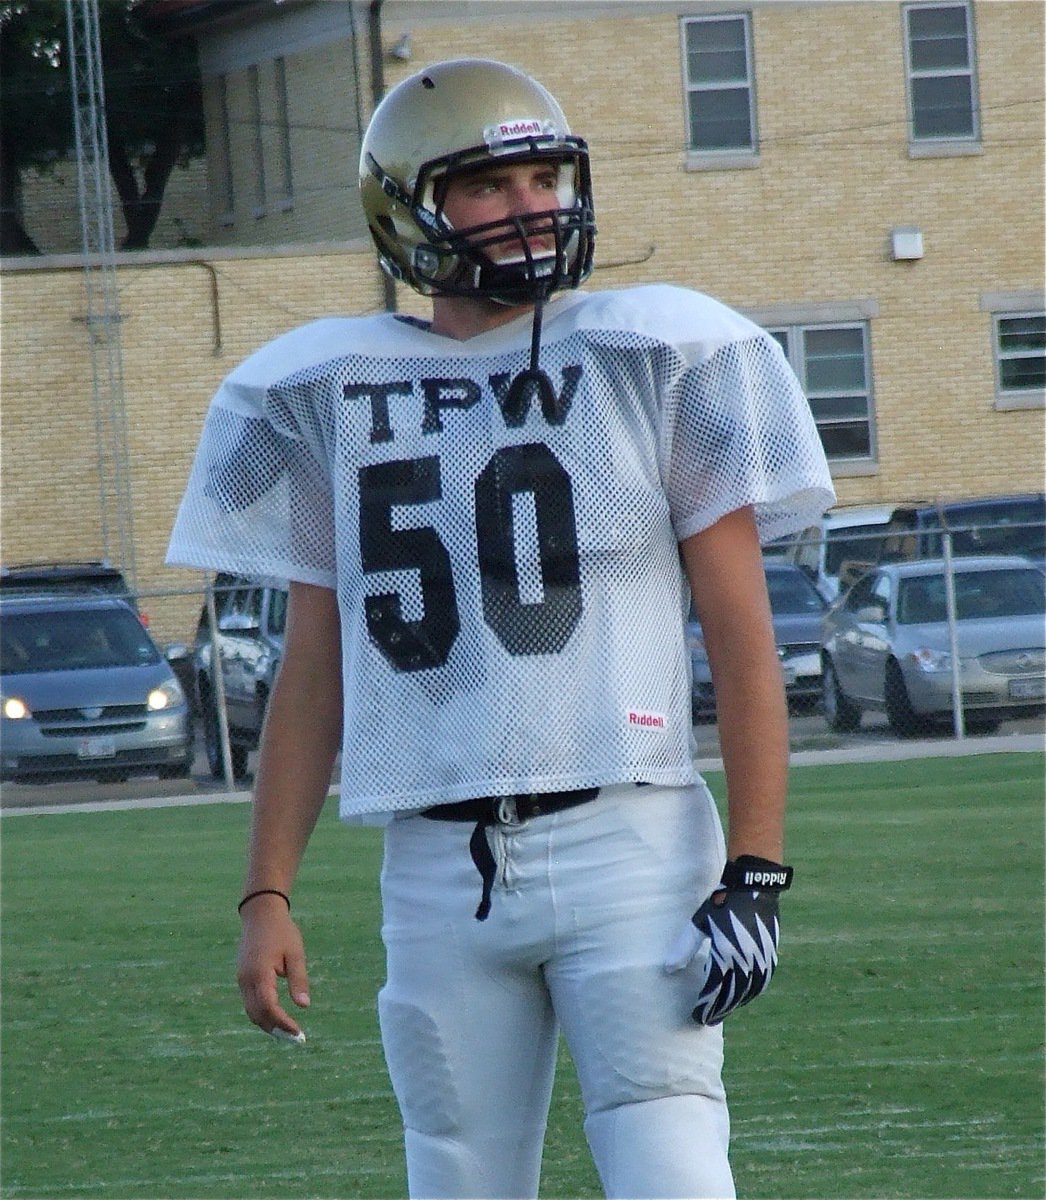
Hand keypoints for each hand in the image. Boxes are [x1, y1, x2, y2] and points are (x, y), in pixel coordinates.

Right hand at [237, 895, 310, 1038]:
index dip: (283, 1023)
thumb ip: (298, 979)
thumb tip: (304, 1006)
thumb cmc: (282, 931)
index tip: (298, 1033)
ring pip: (252, 1012)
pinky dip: (263, 1015)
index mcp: (259, 974)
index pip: (269, 1008)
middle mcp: (246, 980)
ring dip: (268, 1025)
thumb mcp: (295, 953)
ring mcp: (242, 980)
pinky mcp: (243, 979)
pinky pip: (250, 1003)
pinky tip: (278, 1019)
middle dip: (276, 1030)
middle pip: (257, 1015)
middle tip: (296, 1039)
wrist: (260, 914)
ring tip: (289, 1033)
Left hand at [664, 855, 792, 1025]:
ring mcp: (761, 960)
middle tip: (707, 1021)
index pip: (714, 990)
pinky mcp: (770, 955)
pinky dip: (750, 994)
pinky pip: (761, 983)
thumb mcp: (699, 922)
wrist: (754, 887)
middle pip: (732, 996)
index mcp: (727, 954)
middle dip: (719, 1010)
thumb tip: (668, 969)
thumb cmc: (722, 903)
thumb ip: (685, 947)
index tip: (696, 1016)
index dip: (705, 1006)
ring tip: (722, 1011)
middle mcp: (746, 961)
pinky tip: (742, 996)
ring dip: (735, 1004)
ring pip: (748, 992)